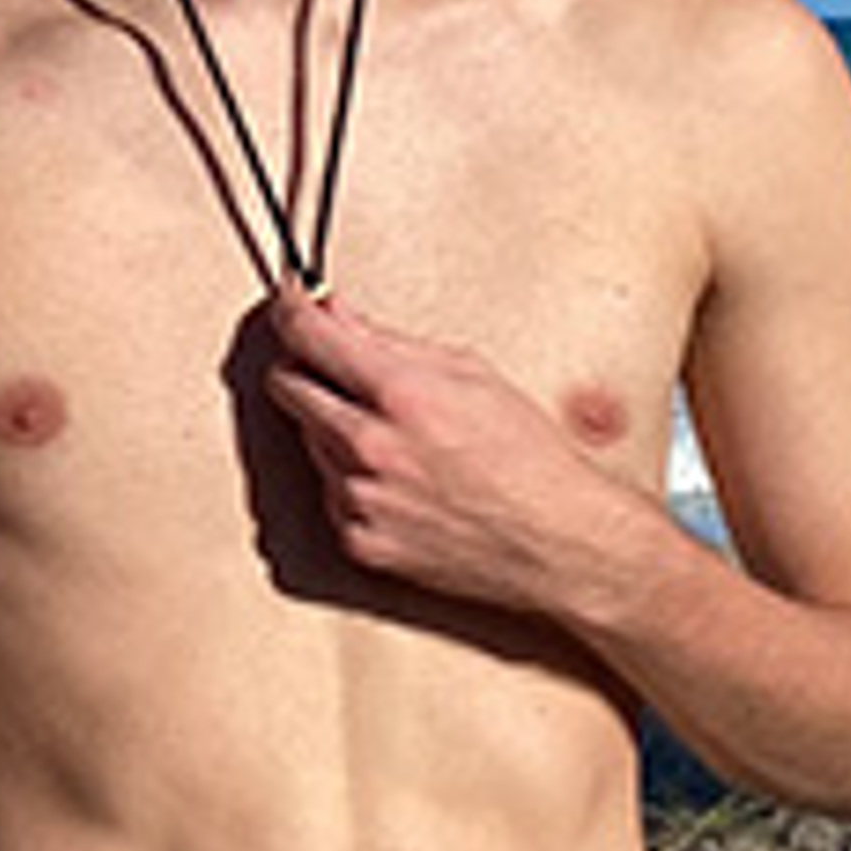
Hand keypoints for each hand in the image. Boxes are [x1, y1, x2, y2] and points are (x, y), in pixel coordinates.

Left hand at [261, 283, 634, 616]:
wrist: (562, 545)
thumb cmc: (532, 460)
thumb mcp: (472, 374)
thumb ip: (392, 341)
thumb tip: (338, 315)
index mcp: (400, 395)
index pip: (307, 336)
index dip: (290, 312)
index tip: (288, 305)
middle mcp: (370, 447)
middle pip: (288, 387)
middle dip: (307, 371)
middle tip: (339, 371)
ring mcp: (361, 499)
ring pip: (310, 442)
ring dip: (335, 432)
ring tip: (397, 441)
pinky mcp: (361, 541)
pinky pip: (330, 495)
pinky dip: (352, 483)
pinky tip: (399, 483)